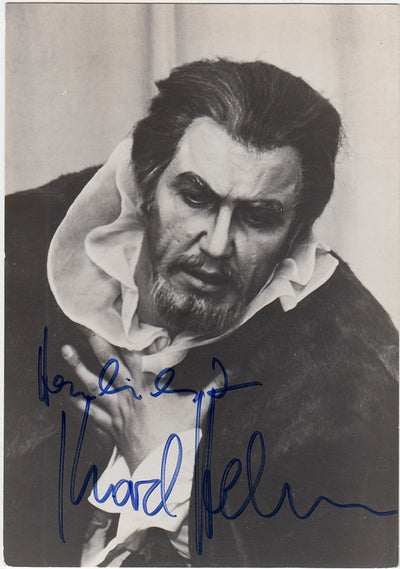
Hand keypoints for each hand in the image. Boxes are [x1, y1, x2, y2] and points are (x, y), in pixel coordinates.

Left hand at [62, 331, 220, 472]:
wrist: (162, 469)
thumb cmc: (180, 437)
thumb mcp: (198, 408)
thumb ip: (214, 387)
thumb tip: (233, 372)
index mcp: (148, 387)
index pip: (135, 355)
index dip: (126, 336)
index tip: (117, 319)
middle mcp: (128, 395)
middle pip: (108, 364)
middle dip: (95, 343)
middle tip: (82, 324)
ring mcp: (117, 411)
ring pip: (94, 385)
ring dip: (78, 367)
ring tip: (66, 350)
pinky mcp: (112, 427)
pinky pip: (93, 414)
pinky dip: (81, 405)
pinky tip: (70, 396)